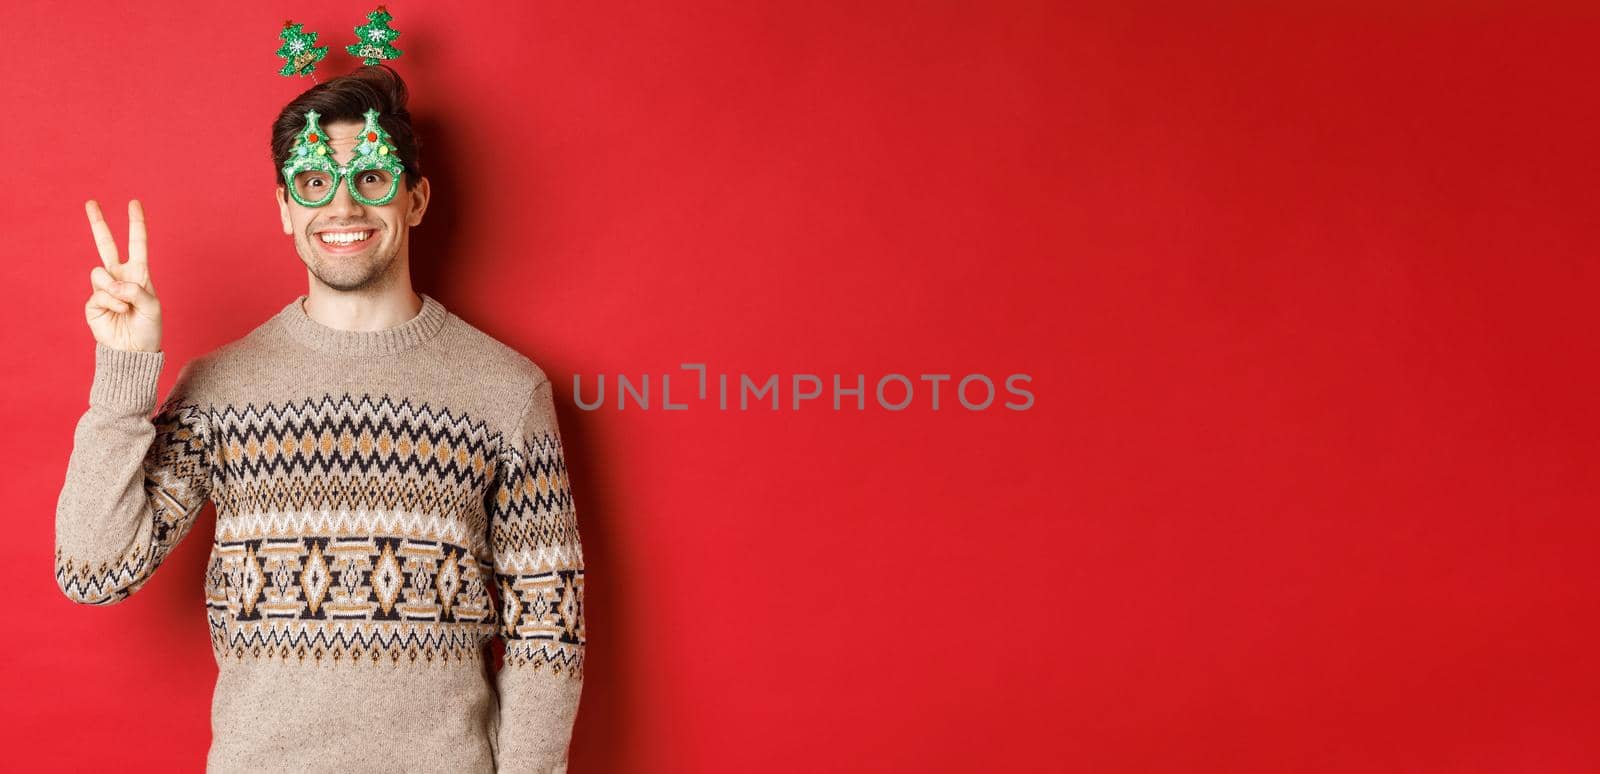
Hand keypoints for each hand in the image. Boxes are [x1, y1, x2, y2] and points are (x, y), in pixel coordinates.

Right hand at [83, 200, 162, 352]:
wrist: (133, 350)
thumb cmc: (148, 328)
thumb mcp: (151, 307)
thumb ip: (135, 291)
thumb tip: (112, 284)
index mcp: (139, 273)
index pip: (137, 243)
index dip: (136, 224)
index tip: (134, 203)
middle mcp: (120, 276)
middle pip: (106, 245)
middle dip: (99, 223)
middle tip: (91, 202)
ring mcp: (105, 288)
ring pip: (100, 273)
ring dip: (114, 290)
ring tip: (124, 306)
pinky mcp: (93, 302)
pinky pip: (99, 293)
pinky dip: (111, 304)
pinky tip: (118, 313)